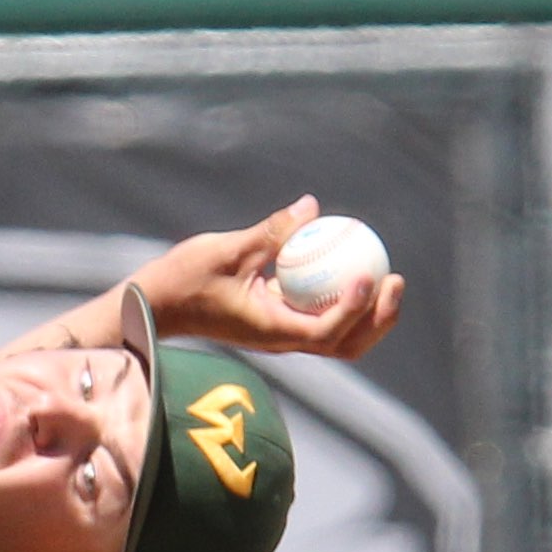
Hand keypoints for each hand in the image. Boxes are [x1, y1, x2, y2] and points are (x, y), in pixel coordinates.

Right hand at [135, 201, 402, 363]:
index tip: (367, 276)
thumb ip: (272, 232)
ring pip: (339, 336)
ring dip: (369, 313)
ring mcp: (282, 333)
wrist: (156, 303)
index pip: (325, 331)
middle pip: (347, 344)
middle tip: (395, 279)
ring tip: (388, 277)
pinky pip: (322, 314)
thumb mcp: (228, 250)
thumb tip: (311, 206)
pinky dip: (344, 298)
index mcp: (271, 331)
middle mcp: (282, 340)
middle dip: (379, 318)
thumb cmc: (184, 279)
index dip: (354, 309)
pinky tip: (353, 263)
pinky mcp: (278, 321)